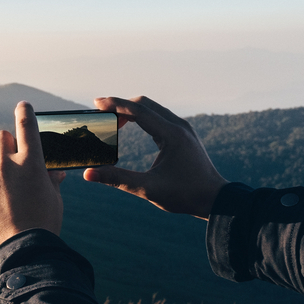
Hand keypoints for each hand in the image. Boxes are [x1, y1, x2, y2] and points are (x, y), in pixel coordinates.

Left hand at [0, 101, 65, 255]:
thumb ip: (51, 179)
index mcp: (31, 162)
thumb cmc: (43, 224)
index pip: (26, 125)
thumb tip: (54, 171)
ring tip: (2, 184)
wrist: (21, 253)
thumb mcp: (54, 199)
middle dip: (7, 144)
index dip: (24, 112)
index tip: (22, 106)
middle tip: (12, 156)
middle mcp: (6, 165)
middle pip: (0, 138)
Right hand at [83, 96, 227, 219]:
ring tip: (112, 121)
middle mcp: (178, 126)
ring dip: (131, 111)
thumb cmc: (185, 195)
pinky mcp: (183, 135)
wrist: (215, 199)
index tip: (96, 104)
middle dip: (121, 106)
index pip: (139, 111)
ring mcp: (182, 129)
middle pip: (144, 104)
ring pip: (152, 109)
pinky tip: (130, 126)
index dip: (115, 105)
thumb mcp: (148, 189)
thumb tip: (89, 174)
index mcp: (172, 134)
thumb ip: (117, 179)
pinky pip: (158, 118)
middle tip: (101, 114)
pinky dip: (141, 118)